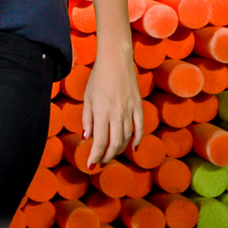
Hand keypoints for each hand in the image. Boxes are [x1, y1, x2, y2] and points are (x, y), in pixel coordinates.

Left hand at [82, 49, 143, 167]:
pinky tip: (133, 148)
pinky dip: (137, 140)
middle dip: (106, 157)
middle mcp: (117, 114)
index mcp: (102, 112)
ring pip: (126, 138)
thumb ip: (87, 119)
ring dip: (119, 150)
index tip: (90, 165)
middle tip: (100, 163)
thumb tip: (88, 137)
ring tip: (111, 155)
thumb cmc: (98, 79)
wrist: (116, 61)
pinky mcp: (139, 106)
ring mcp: (130, 111)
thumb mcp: (87, 98)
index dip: (95, 156)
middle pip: (114, 144)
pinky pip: (140, 128)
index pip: (99, 142)